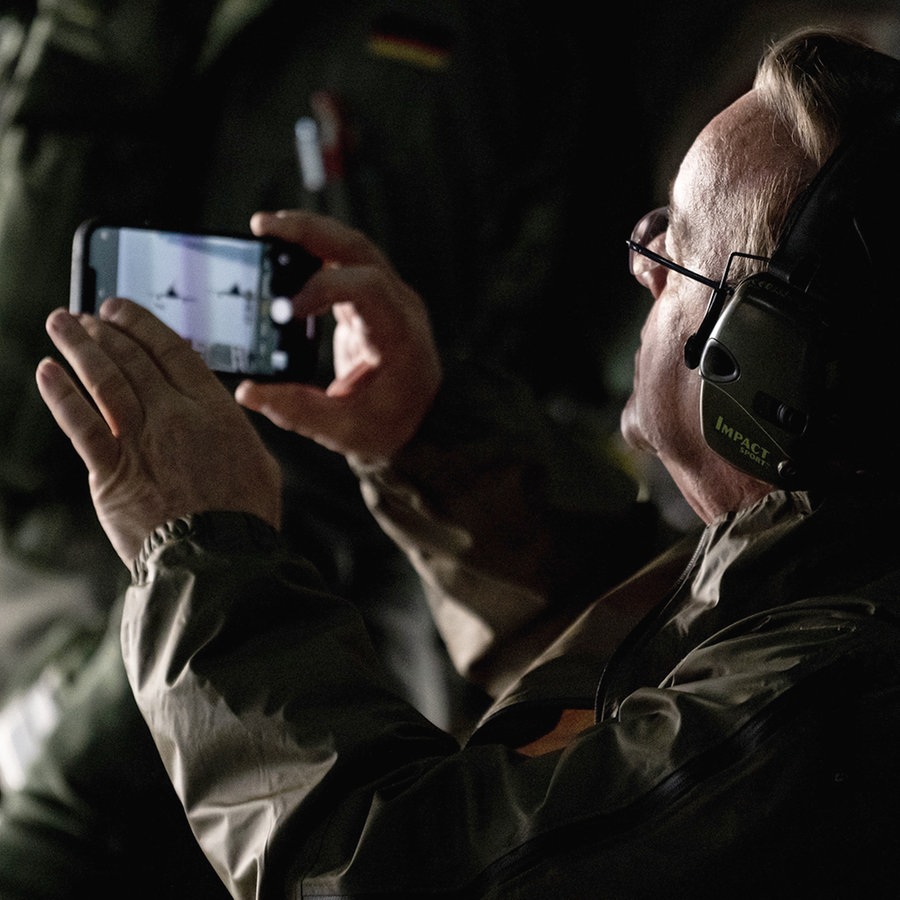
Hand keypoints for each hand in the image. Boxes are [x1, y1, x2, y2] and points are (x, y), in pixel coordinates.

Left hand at [36, 300, 281, 565]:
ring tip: (61, 323)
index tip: (122, 310)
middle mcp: (175, 415)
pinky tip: (47, 372)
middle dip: (105, 330)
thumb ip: (234, 431)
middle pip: (133, 358)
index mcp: (214, 410)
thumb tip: (224, 413)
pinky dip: (61, 395)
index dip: (142, 324)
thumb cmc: (244, 516)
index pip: (172, 351)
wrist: (220, 556)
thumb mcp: (258, 460)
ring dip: (79, 346)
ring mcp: (141, 440)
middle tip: (88, 315)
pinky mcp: (113, 470)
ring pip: (104, 379)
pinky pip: (81, 423)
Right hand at [235, 210, 441, 459]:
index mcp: (400, 336)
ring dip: (307, 232)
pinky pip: (342, 263)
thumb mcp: (345, 431)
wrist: (419, 424)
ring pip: (350, 247)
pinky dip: (311, 251)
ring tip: (263, 228)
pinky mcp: (369, 300)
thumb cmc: (388, 427)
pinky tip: (278, 251)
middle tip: (261, 226)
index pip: (367, 287)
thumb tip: (247, 391)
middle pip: (357, 249)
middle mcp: (398, 306)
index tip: (286, 310)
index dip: (323, 288)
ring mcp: (387, 298)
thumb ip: (297, 411)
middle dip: (309, 231)